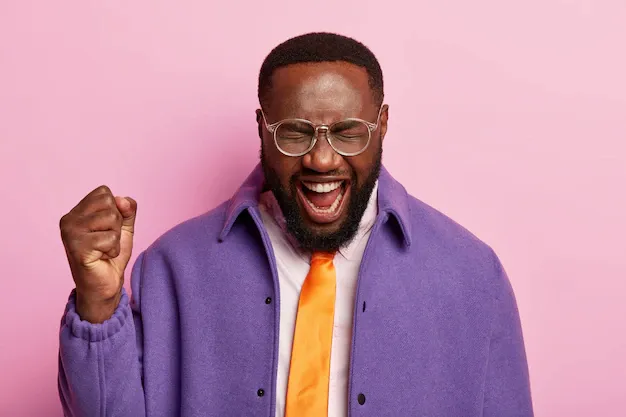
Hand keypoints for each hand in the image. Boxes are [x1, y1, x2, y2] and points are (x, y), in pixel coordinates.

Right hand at [60, 186, 136, 322]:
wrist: (105, 285)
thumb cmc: (111, 255)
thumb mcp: (124, 227)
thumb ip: (127, 209)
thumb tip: (122, 200)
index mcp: (77, 212)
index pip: (104, 192)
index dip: (116, 210)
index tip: (107, 229)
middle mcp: (69, 219)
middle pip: (109, 203)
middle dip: (116, 224)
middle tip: (105, 241)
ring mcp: (70, 233)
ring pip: (112, 219)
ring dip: (115, 238)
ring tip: (103, 249)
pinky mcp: (77, 247)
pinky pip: (111, 238)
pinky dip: (113, 250)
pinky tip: (102, 258)